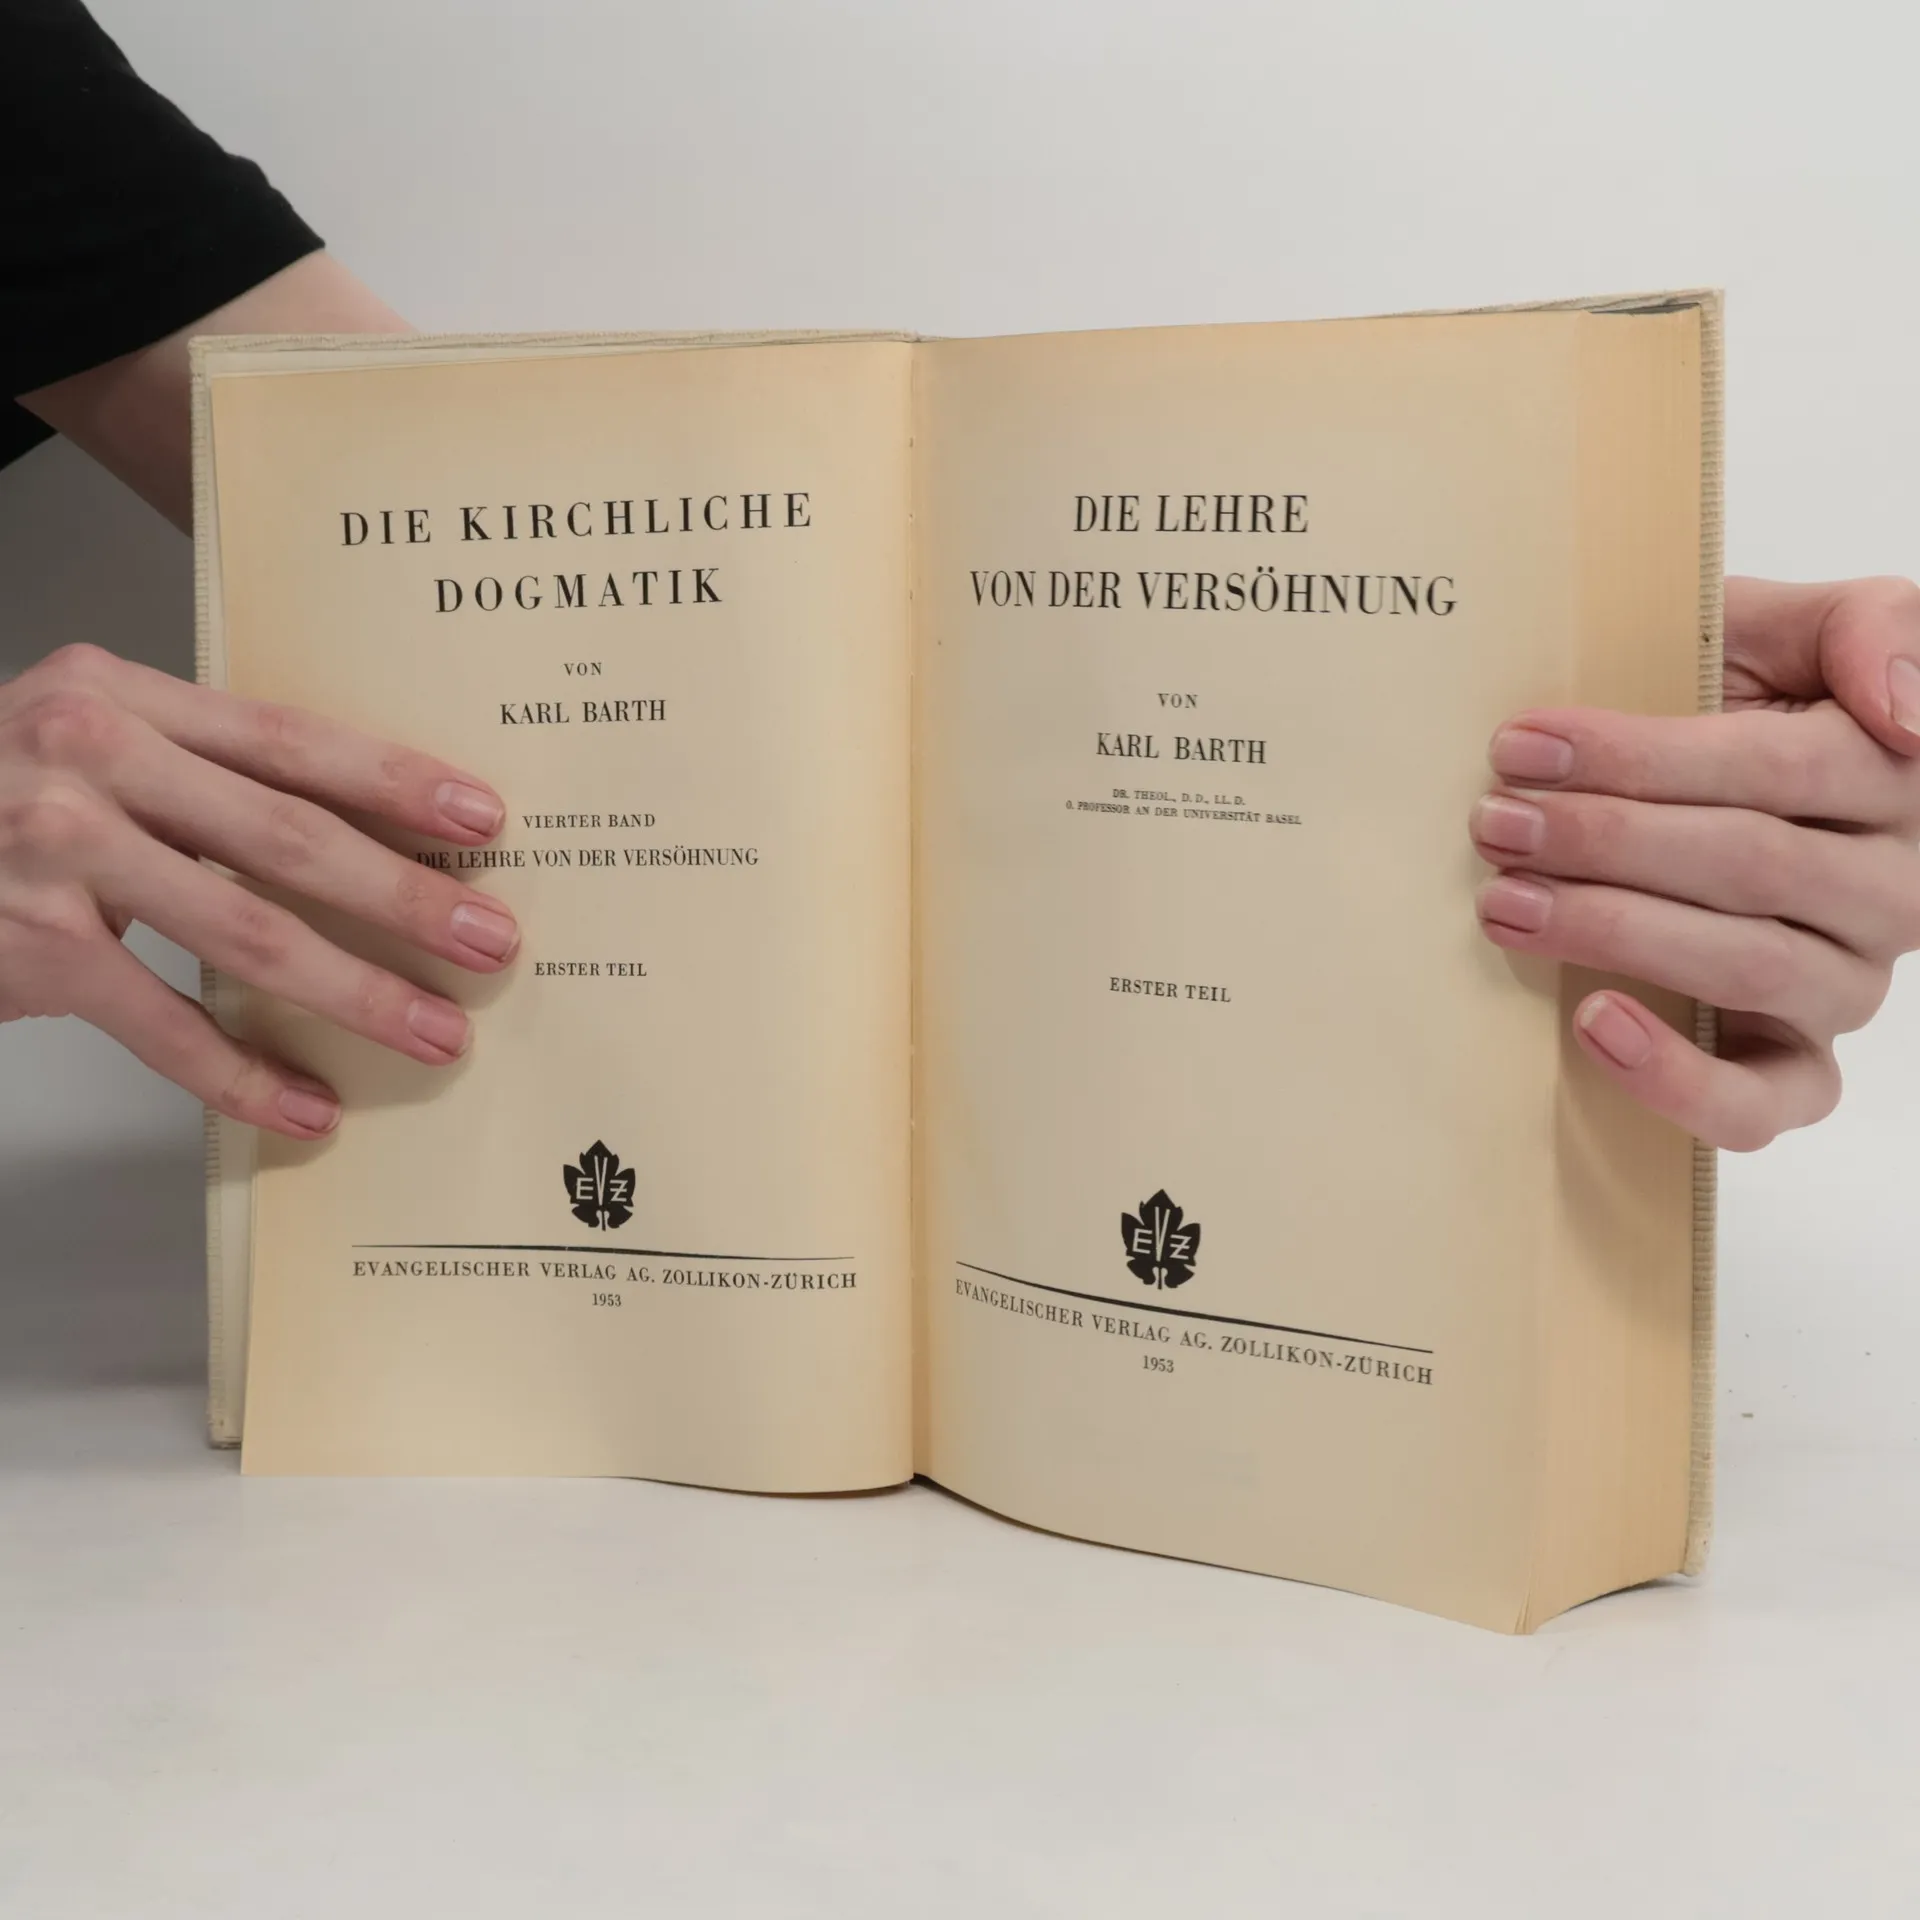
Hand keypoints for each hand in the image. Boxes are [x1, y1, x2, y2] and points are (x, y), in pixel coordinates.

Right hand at [0, 644, 519, 1138]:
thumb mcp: (90, 749)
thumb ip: (200, 773)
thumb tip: (358, 839)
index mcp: (124, 697)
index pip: (289, 738)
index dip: (394, 782)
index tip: (485, 819)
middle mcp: (87, 757)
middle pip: (285, 835)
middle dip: (402, 896)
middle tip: (490, 940)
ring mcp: (53, 852)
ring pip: (242, 932)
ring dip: (354, 991)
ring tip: (435, 1032)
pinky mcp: (29, 946)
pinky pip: (160, 1022)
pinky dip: (240, 1073)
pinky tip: (306, 1107)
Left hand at [1471, 576, 1919, 1150]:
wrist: (1680, 802)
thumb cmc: (1726, 705)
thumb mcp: (1782, 631)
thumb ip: (1865, 628)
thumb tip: (1905, 707)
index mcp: (1890, 775)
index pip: (1775, 769)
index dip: (1643, 758)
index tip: (1524, 746)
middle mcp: (1889, 887)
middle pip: (1750, 865)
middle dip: (1606, 841)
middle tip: (1494, 824)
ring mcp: (1846, 983)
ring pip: (1748, 967)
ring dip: (1614, 932)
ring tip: (1506, 905)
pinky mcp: (1798, 1067)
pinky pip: (1761, 1099)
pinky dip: (1676, 1073)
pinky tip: (1592, 1022)